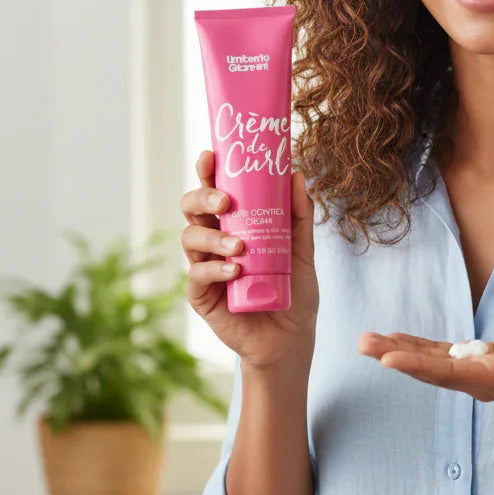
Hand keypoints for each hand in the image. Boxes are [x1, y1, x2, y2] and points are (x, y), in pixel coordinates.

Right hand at [179, 149, 318, 370]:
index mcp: (234, 225)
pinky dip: (214, 269)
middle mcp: (215, 242)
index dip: (207, 172)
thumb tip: (297, 174)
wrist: (292, 338)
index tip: (210, 155)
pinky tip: (234, 270)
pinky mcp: (202, 296)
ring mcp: (205, 268)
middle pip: (192, 209)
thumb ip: (299, 215)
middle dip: (202, 198)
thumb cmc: (294, 291)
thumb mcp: (302, 250)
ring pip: (190, 238)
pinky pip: (197, 275)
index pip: (214, 193)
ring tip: (239, 246)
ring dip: (213, 237)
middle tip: (224, 202)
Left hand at [356, 324, 493, 405]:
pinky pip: (440, 355)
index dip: (418, 365)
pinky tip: (394, 338)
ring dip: (398, 351)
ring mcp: (476, 372)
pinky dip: (416, 346)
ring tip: (366, 340)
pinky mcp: (477, 360)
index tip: (387, 359)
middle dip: (396, 357)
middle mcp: (479, 380)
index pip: (450, 374)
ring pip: (430, 363)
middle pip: (431, 371)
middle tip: (362, 343)